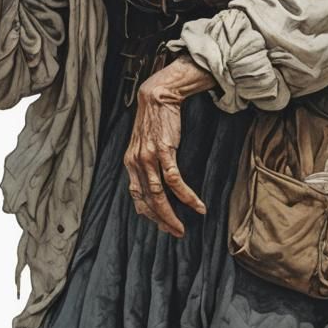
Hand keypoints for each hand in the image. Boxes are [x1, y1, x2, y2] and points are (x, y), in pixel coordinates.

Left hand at [123, 58, 214, 236]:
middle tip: (176, 232)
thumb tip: (157, 184)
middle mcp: (135, 163)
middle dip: (162, 221)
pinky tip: (197, 206)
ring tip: (183, 227)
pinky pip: (175, 181)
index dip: (149, 214)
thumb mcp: (144, 144)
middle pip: (148, 201)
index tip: (162, 225)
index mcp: (130, 163)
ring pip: (159, 196)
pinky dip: (187, 197)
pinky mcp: (163, 151)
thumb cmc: (155, 120)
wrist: (159, 95)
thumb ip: (147, 164)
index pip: (137, 197)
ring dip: (172, 215)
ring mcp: (148, 158)